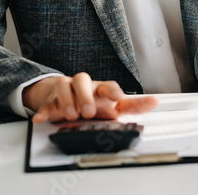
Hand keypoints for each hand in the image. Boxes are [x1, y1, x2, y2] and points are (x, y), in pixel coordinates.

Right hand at [24, 72, 157, 122]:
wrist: (64, 95)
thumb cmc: (92, 100)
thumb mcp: (111, 104)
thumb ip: (132, 106)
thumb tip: (155, 102)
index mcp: (99, 88)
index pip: (107, 85)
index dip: (113, 90)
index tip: (118, 98)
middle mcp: (83, 86)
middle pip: (82, 80)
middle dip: (85, 95)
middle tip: (88, 111)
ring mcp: (65, 91)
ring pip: (64, 87)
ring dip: (67, 101)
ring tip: (71, 114)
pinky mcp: (50, 100)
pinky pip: (45, 103)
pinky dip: (43, 110)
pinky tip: (42, 118)